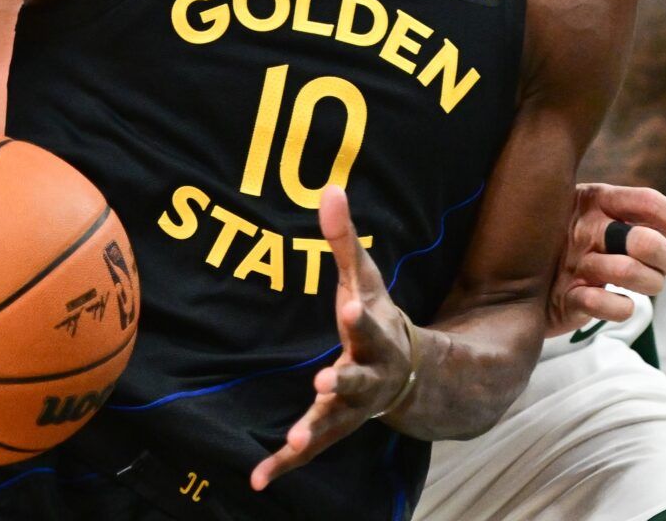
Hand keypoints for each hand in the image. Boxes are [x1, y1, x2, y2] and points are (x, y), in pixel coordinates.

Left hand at [252, 187, 412, 490]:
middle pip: (357, 378)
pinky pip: (308, 450)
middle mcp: (369, 375)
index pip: (367, 322)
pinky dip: (285, 464)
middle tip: (325, 380)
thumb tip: (330, 187)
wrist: (407, 373)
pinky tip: (258, 479)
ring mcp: (351, 406)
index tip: (347, 305)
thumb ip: (345, 239)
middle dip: (342, 379)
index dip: (358, 315)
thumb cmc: (377, 318)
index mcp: (376, 335)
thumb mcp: (364, 279)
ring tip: (295, 436)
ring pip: (334, 419)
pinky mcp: (331, 428)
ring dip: (314, 427)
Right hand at [545, 181, 665, 336]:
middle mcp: (585, 228)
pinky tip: (621, 303)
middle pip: (644, 240)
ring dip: (648, 282)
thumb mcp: (599, 215)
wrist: (513, 275)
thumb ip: (640, 213)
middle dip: (665, 255)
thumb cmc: (567, 239)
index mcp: (595, 200)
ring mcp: (572, 263)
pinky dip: (620, 308)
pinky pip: (603, 304)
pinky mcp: (564, 299)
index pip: (644, 200)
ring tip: (644, 285)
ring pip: (628, 272)